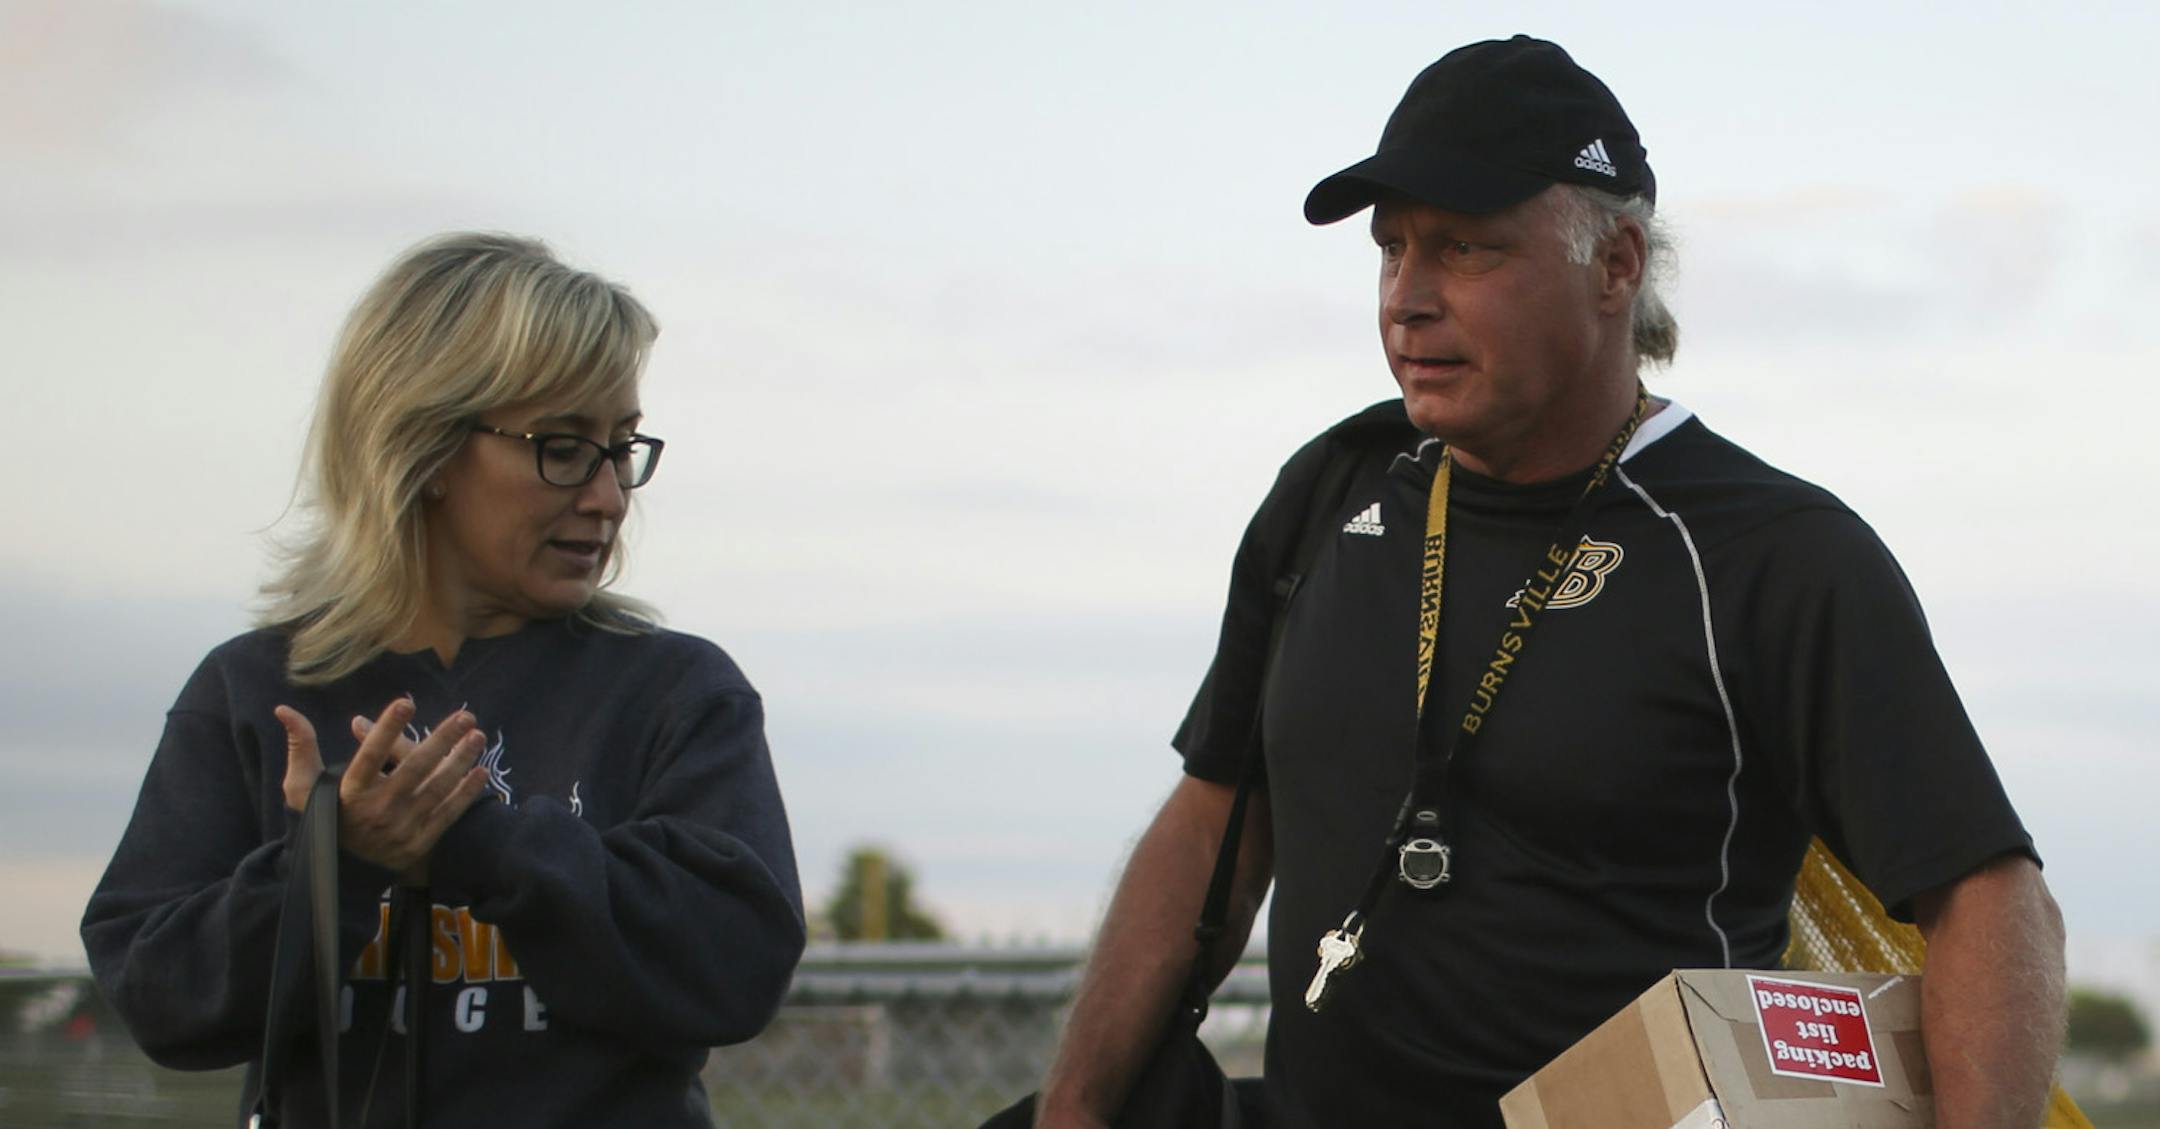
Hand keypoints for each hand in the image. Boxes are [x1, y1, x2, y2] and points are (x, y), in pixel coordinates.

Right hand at [276, 698, 490, 873]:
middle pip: (413, 770)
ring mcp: (400, 829)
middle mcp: (376, 811)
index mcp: (348, 794)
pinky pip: (446, 815)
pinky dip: (464, 794)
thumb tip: (285, 709)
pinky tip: (481, 772)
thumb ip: (300, 746)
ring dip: (460, 762)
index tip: (406, 701)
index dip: (386, 728)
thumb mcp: (300, 786)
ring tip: (478, 736)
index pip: (370, 756)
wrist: (335, 875)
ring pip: (435, 790)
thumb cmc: (319, 820)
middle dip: (441, 740)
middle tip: (465, 715)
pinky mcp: (417, 844)